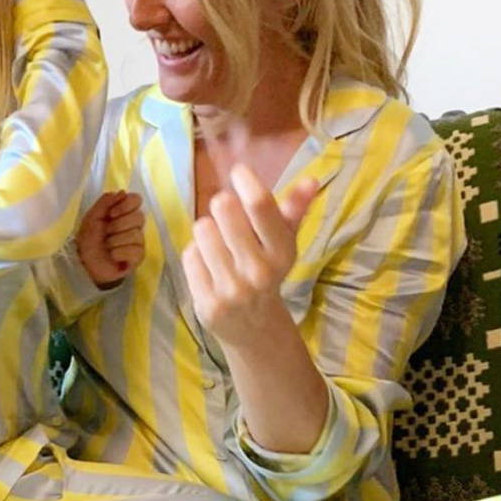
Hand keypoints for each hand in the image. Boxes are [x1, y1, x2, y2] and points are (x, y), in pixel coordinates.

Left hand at [77, 191, 144, 287]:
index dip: (126, 205)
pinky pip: (136, 250)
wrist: (85, 263)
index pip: (136, 200)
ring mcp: (138, 240)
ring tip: (107, 246)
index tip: (112, 214)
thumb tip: (122, 192)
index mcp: (123, 212)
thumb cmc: (89, 239)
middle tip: (107, 232)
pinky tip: (113, 256)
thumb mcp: (92, 217)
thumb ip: (105, 202)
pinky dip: (120, 253)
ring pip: (136, 234)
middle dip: (118, 225)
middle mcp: (134, 224)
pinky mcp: (138, 256)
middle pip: (139, 217)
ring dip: (115, 241)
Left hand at [181, 164, 317, 342]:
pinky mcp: (208, 302)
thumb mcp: (284, 243)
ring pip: (203, 229)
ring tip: (219, 245)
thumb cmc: (267, 271)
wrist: (255, 328)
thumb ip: (295, 210)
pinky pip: (190, 254)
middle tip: (228, 216)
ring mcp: (232, 289)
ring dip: (208, 231)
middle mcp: (259, 271)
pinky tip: (210, 268)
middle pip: (224, 208)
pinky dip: (196, 255)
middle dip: (223, 206)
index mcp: (283, 252)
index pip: (261, 205)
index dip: (246, 180)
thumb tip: (311, 180)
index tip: (239, 172)